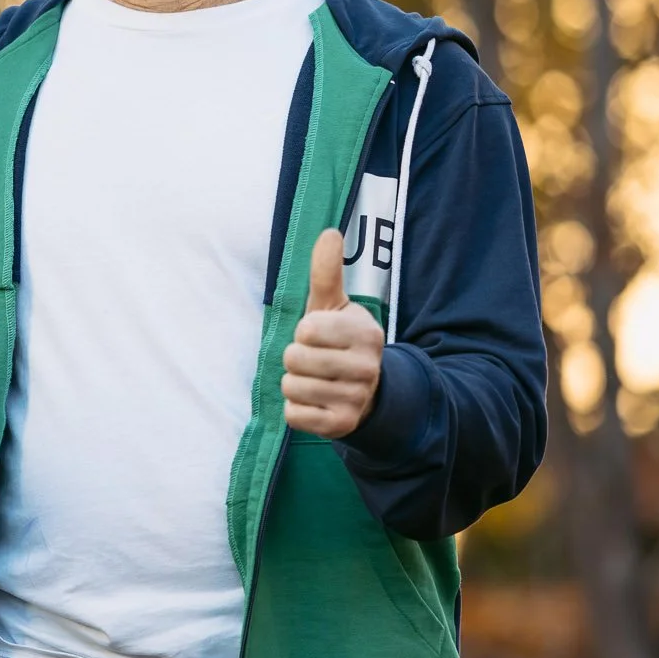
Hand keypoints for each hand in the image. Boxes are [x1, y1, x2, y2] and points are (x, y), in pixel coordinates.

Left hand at [280, 228, 385, 437]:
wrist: (365, 392)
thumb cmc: (338, 341)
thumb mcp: (332, 306)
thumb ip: (327, 272)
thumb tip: (329, 232)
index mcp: (366, 334)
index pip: (307, 330)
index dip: (303, 332)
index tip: (317, 335)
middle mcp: (367, 368)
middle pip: (294, 359)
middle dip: (294, 358)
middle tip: (312, 360)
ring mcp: (356, 399)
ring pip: (291, 387)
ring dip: (293, 383)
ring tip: (314, 380)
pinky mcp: (341, 426)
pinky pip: (294, 415)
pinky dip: (296, 408)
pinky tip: (314, 402)